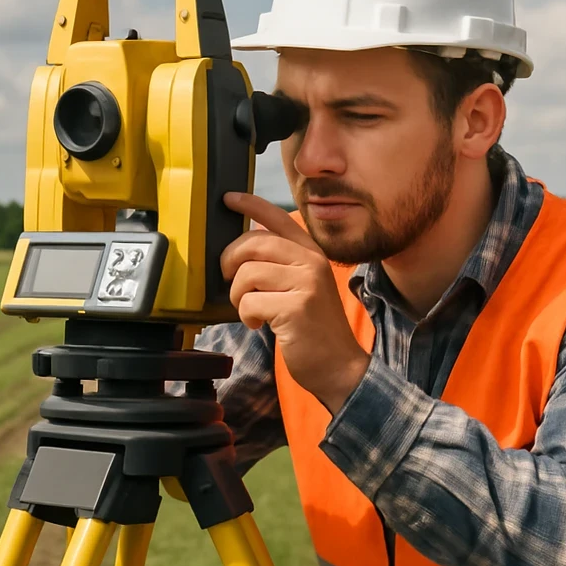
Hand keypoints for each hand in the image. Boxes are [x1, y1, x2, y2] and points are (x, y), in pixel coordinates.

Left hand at [221, 192, 370, 414]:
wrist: (338, 366)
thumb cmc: (313, 329)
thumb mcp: (303, 287)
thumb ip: (280, 265)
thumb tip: (241, 251)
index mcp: (312, 253)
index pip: (278, 218)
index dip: (250, 205)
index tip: (228, 199)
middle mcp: (311, 262)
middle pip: (254, 242)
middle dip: (230, 260)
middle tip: (229, 279)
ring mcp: (306, 283)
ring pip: (247, 274)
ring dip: (237, 295)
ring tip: (248, 308)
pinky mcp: (296, 307)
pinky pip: (250, 302)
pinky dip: (246, 316)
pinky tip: (258, 324)